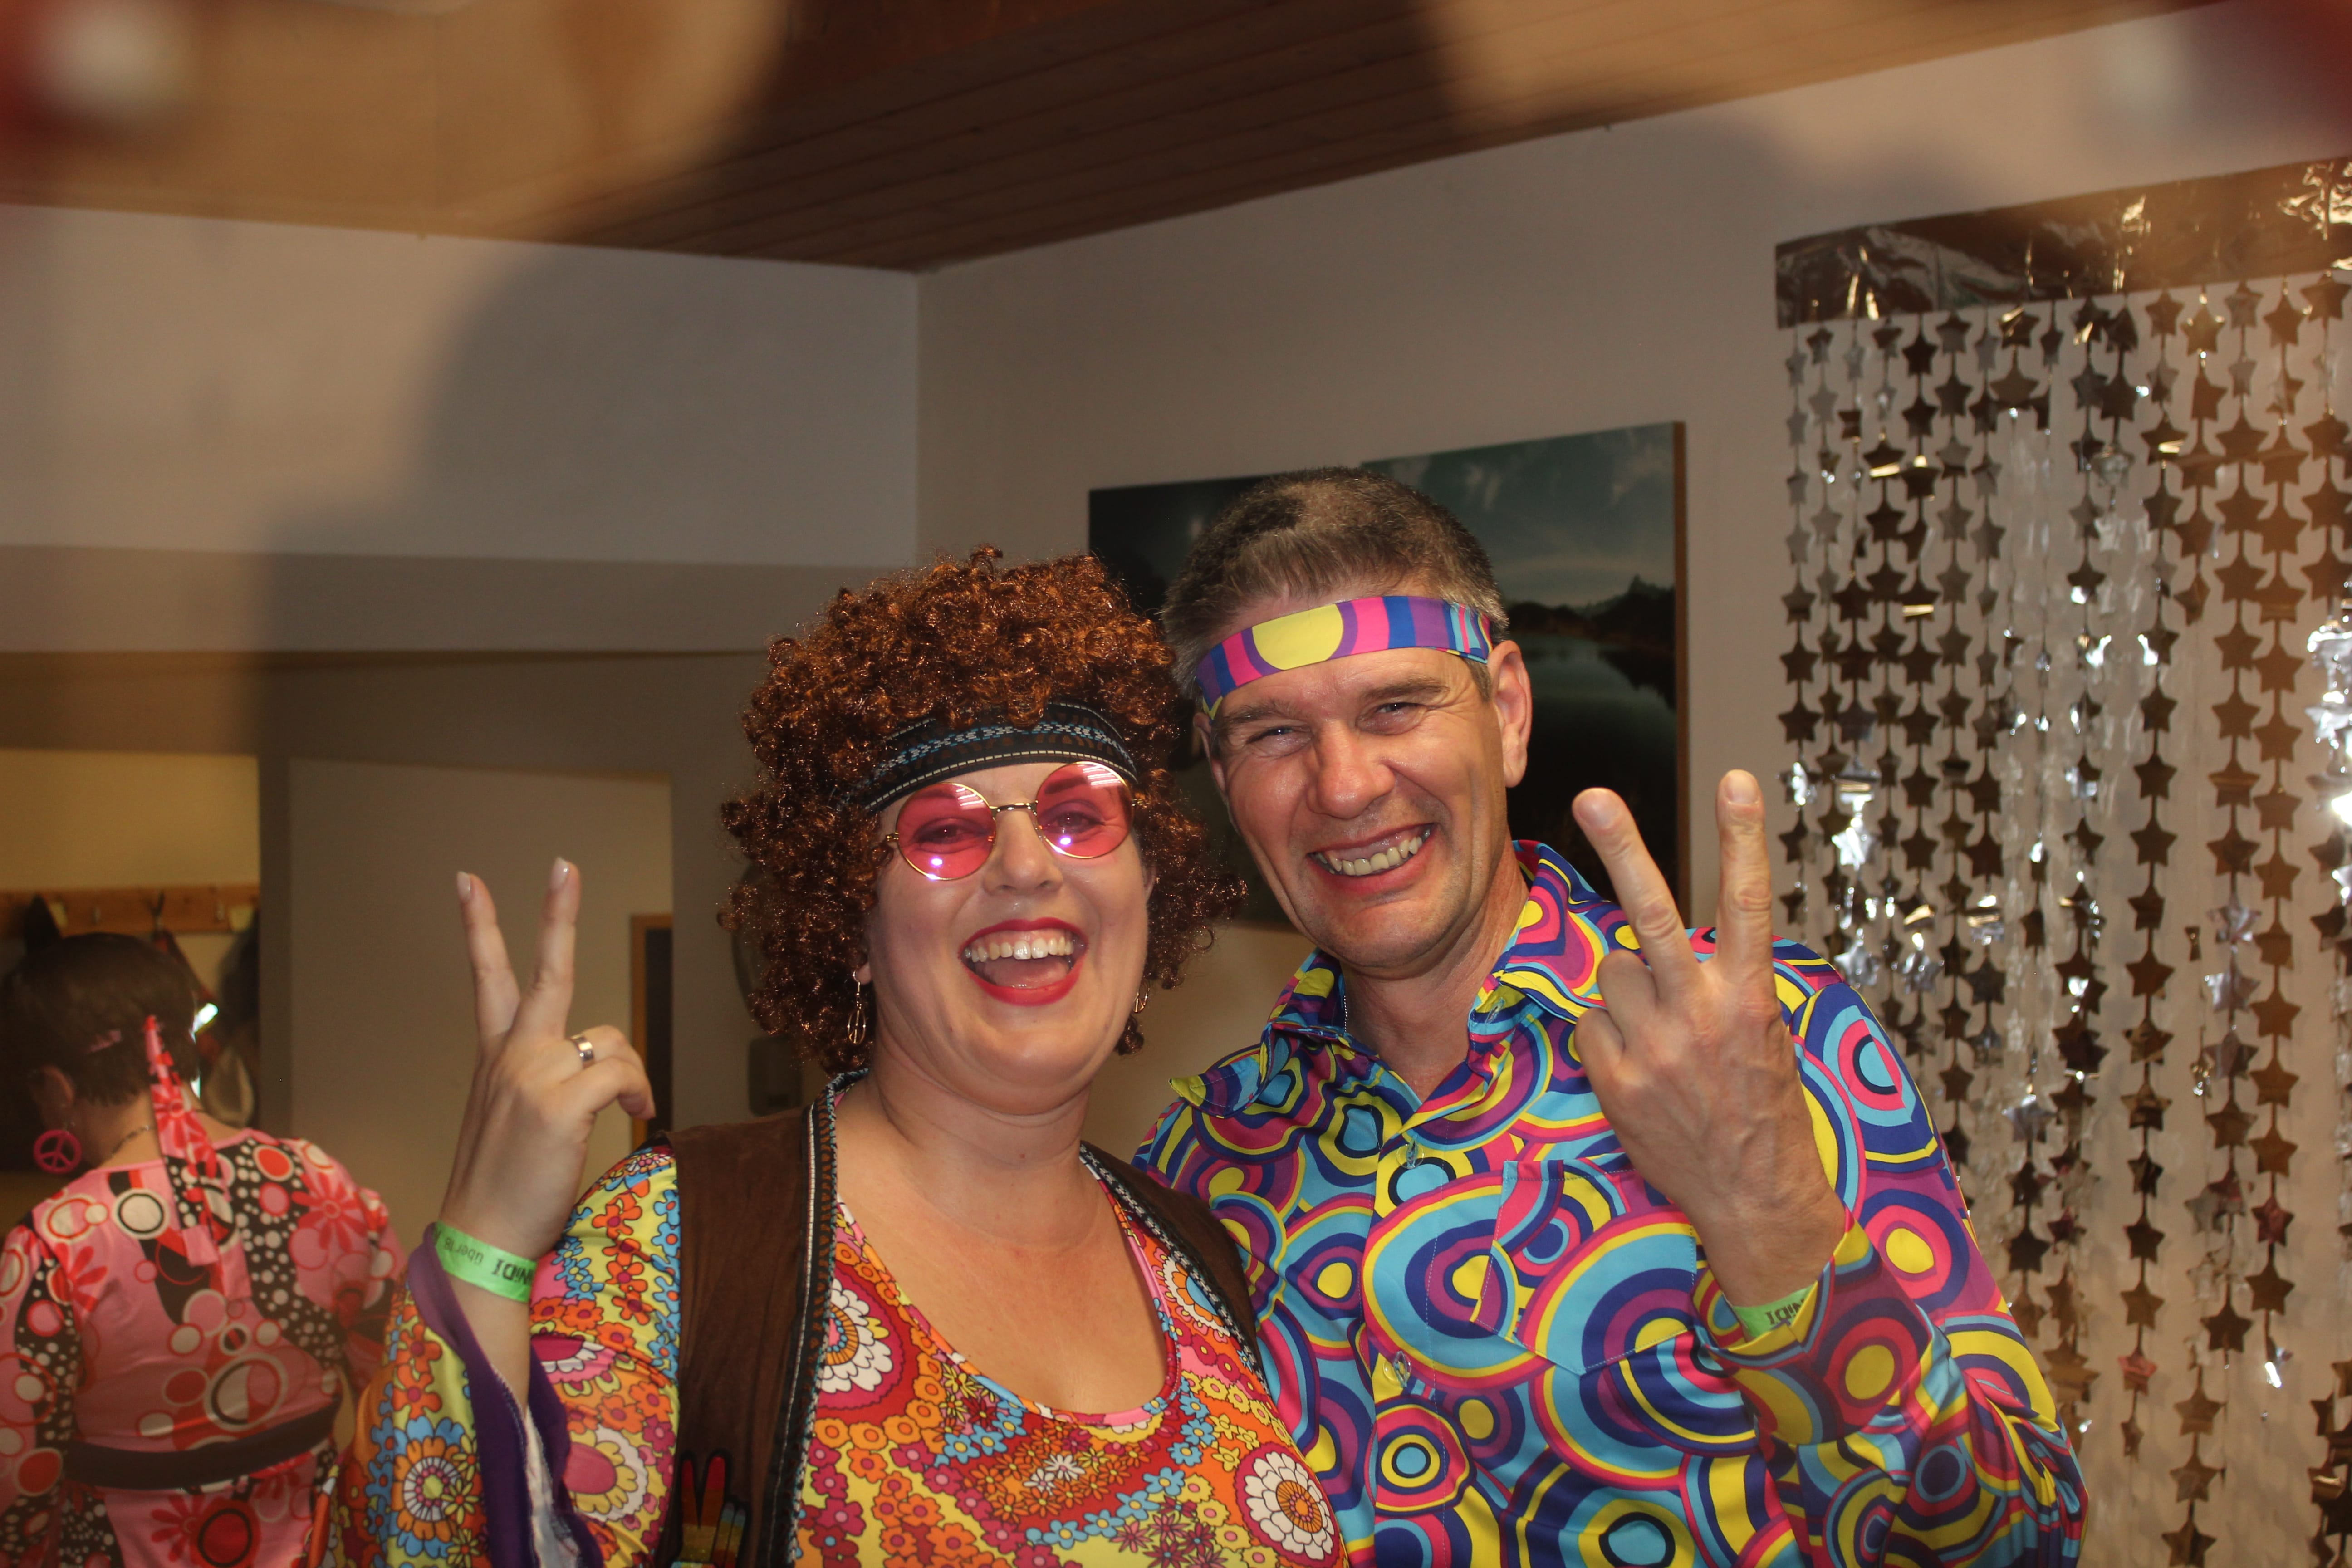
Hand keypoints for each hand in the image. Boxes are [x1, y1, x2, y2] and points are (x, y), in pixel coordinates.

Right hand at [440, 860, 652, 1265]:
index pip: (486, 979)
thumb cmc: (504, 1189)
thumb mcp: (518, 1121)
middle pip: (542, 971)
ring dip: (630, 1073)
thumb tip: (599, 1073)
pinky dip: (638, 1093)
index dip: (479, 925)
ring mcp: (530, 1075)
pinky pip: (621, 1074)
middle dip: (556, 913)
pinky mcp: (557, 1102)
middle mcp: (508, 1056)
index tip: (467, 879)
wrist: (481, 1239)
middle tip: (563, 864)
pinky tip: (635, 1117)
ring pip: (611, 1039)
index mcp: (494, 1057)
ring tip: (628, 1108)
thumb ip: (547, 1082)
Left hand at [1569, 771, 1846, 1306]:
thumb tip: (1663, 944)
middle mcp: (1702, 1013)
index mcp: (1751, 996)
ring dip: (1626, 990)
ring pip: (1613, 972)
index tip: (1735, 779)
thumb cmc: (1763, 1110)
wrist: (1755, 1200)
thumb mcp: (1763, 1037)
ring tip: (1661, 1036)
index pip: (1746, 902)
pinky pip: (1591, 1023)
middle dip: (1624, 849)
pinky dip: (1606, 1035)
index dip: (1742, 838)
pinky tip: (1638, 1068)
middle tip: (1592, 794)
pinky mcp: (1616, 1078)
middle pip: (1652, 915)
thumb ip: (1721, 984)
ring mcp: (1654, 1047)